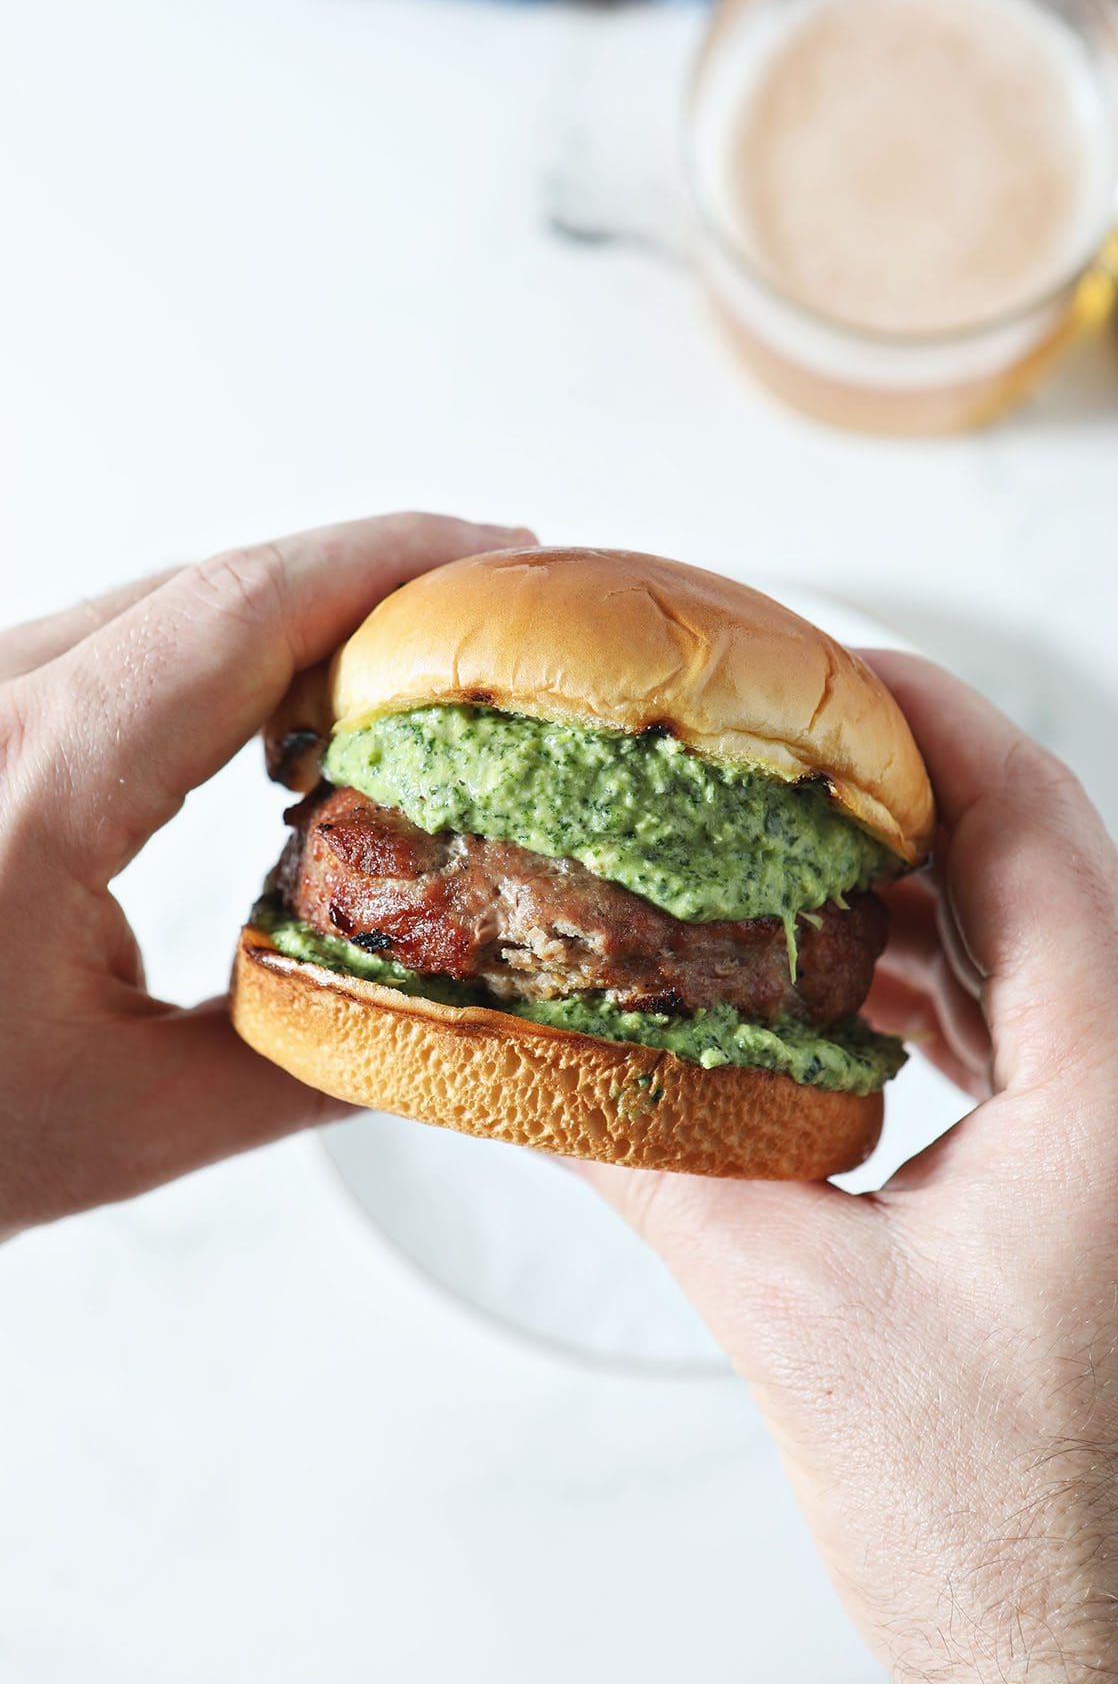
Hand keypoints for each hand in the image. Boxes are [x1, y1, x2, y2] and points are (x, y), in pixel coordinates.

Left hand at [0, 513, 530, 1238]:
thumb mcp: (130, 1122)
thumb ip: (309, 1062)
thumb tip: (447, 1017)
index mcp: (34, 786)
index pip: (240, 613)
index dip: (388, 564)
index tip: (505, 562)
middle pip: (210, 586)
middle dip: (369, 581)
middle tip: (492, 622)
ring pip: (158, 606)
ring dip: (296, 619)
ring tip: (414, 675)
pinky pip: (108, 645)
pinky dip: (220, 657)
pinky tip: (282, 713)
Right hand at [591, 655, 1117, 1683]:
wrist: (1116, 1676)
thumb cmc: (1025, 1542)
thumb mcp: (804, 1325)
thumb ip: (661, 1169)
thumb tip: (533, 1076)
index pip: (1028, 812)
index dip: (914, 711)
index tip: (807, 663)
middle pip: (1024, 848)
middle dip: (883, 781)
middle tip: (750, 740)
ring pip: (1019, 930)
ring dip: (894, 879)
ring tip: (758, 843)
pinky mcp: (1104, 1168)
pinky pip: (1013, 1015)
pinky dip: (915, 971)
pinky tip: (813, 978)